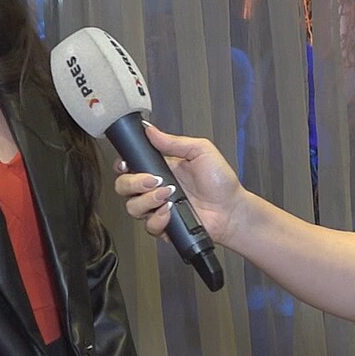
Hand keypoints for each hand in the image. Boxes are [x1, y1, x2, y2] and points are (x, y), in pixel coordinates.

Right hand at [112, 123, 242, 244]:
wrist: (232, 210)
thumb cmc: (221, 181)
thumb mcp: (200, 151)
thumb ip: (174, 141)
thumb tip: (150, 129)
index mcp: (161, 168)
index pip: (130, 166)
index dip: (122, 165)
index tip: (126, 164)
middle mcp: (155, 188)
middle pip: (123, 186)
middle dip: (133, 183)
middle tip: (154, 180)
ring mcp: (158, 208)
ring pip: (132, 207)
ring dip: (147, 200)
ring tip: (169, 196)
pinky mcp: (164, 225)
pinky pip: (148, 226)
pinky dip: (157, 219)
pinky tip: (170, 212)